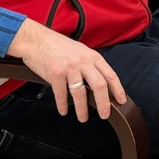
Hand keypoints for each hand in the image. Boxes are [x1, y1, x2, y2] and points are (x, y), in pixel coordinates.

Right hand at [8, 18, 125, 121]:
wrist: (36, 40)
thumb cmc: (58, 46)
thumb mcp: (81, 50)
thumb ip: (91, 64)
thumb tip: (101, 82)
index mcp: (92, 56)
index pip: (110, 75)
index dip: (118, 89)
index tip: (121, 101)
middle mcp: (83, 61)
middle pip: (99, 86)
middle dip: (104, 103)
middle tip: (105, 115)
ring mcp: (69, 68)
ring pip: (80, 93)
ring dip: (82, 109)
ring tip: (83, 118)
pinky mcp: (55, 74)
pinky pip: (61, 94)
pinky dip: (63, 105)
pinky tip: (64, 110)